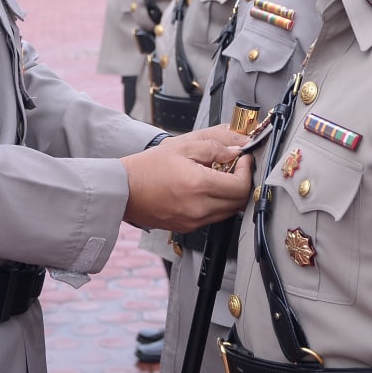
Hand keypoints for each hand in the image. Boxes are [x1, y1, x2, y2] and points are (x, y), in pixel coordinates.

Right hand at [120, 126, 251, 231]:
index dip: (247, 170)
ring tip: (219, 176)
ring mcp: (194, 221)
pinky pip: (214, 217)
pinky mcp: (188, 227)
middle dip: (242, 181)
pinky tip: (206, 189)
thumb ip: (214, 146)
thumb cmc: (147, 168)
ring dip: (231, 194)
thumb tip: (235, 150)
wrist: (124, 190)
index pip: (240, 185)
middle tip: (236, 166)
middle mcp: (199, 208)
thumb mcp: (182, 146)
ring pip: (228, 211)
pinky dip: (217, 203)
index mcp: (199, 185)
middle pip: (239, 201)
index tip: (244, 158)